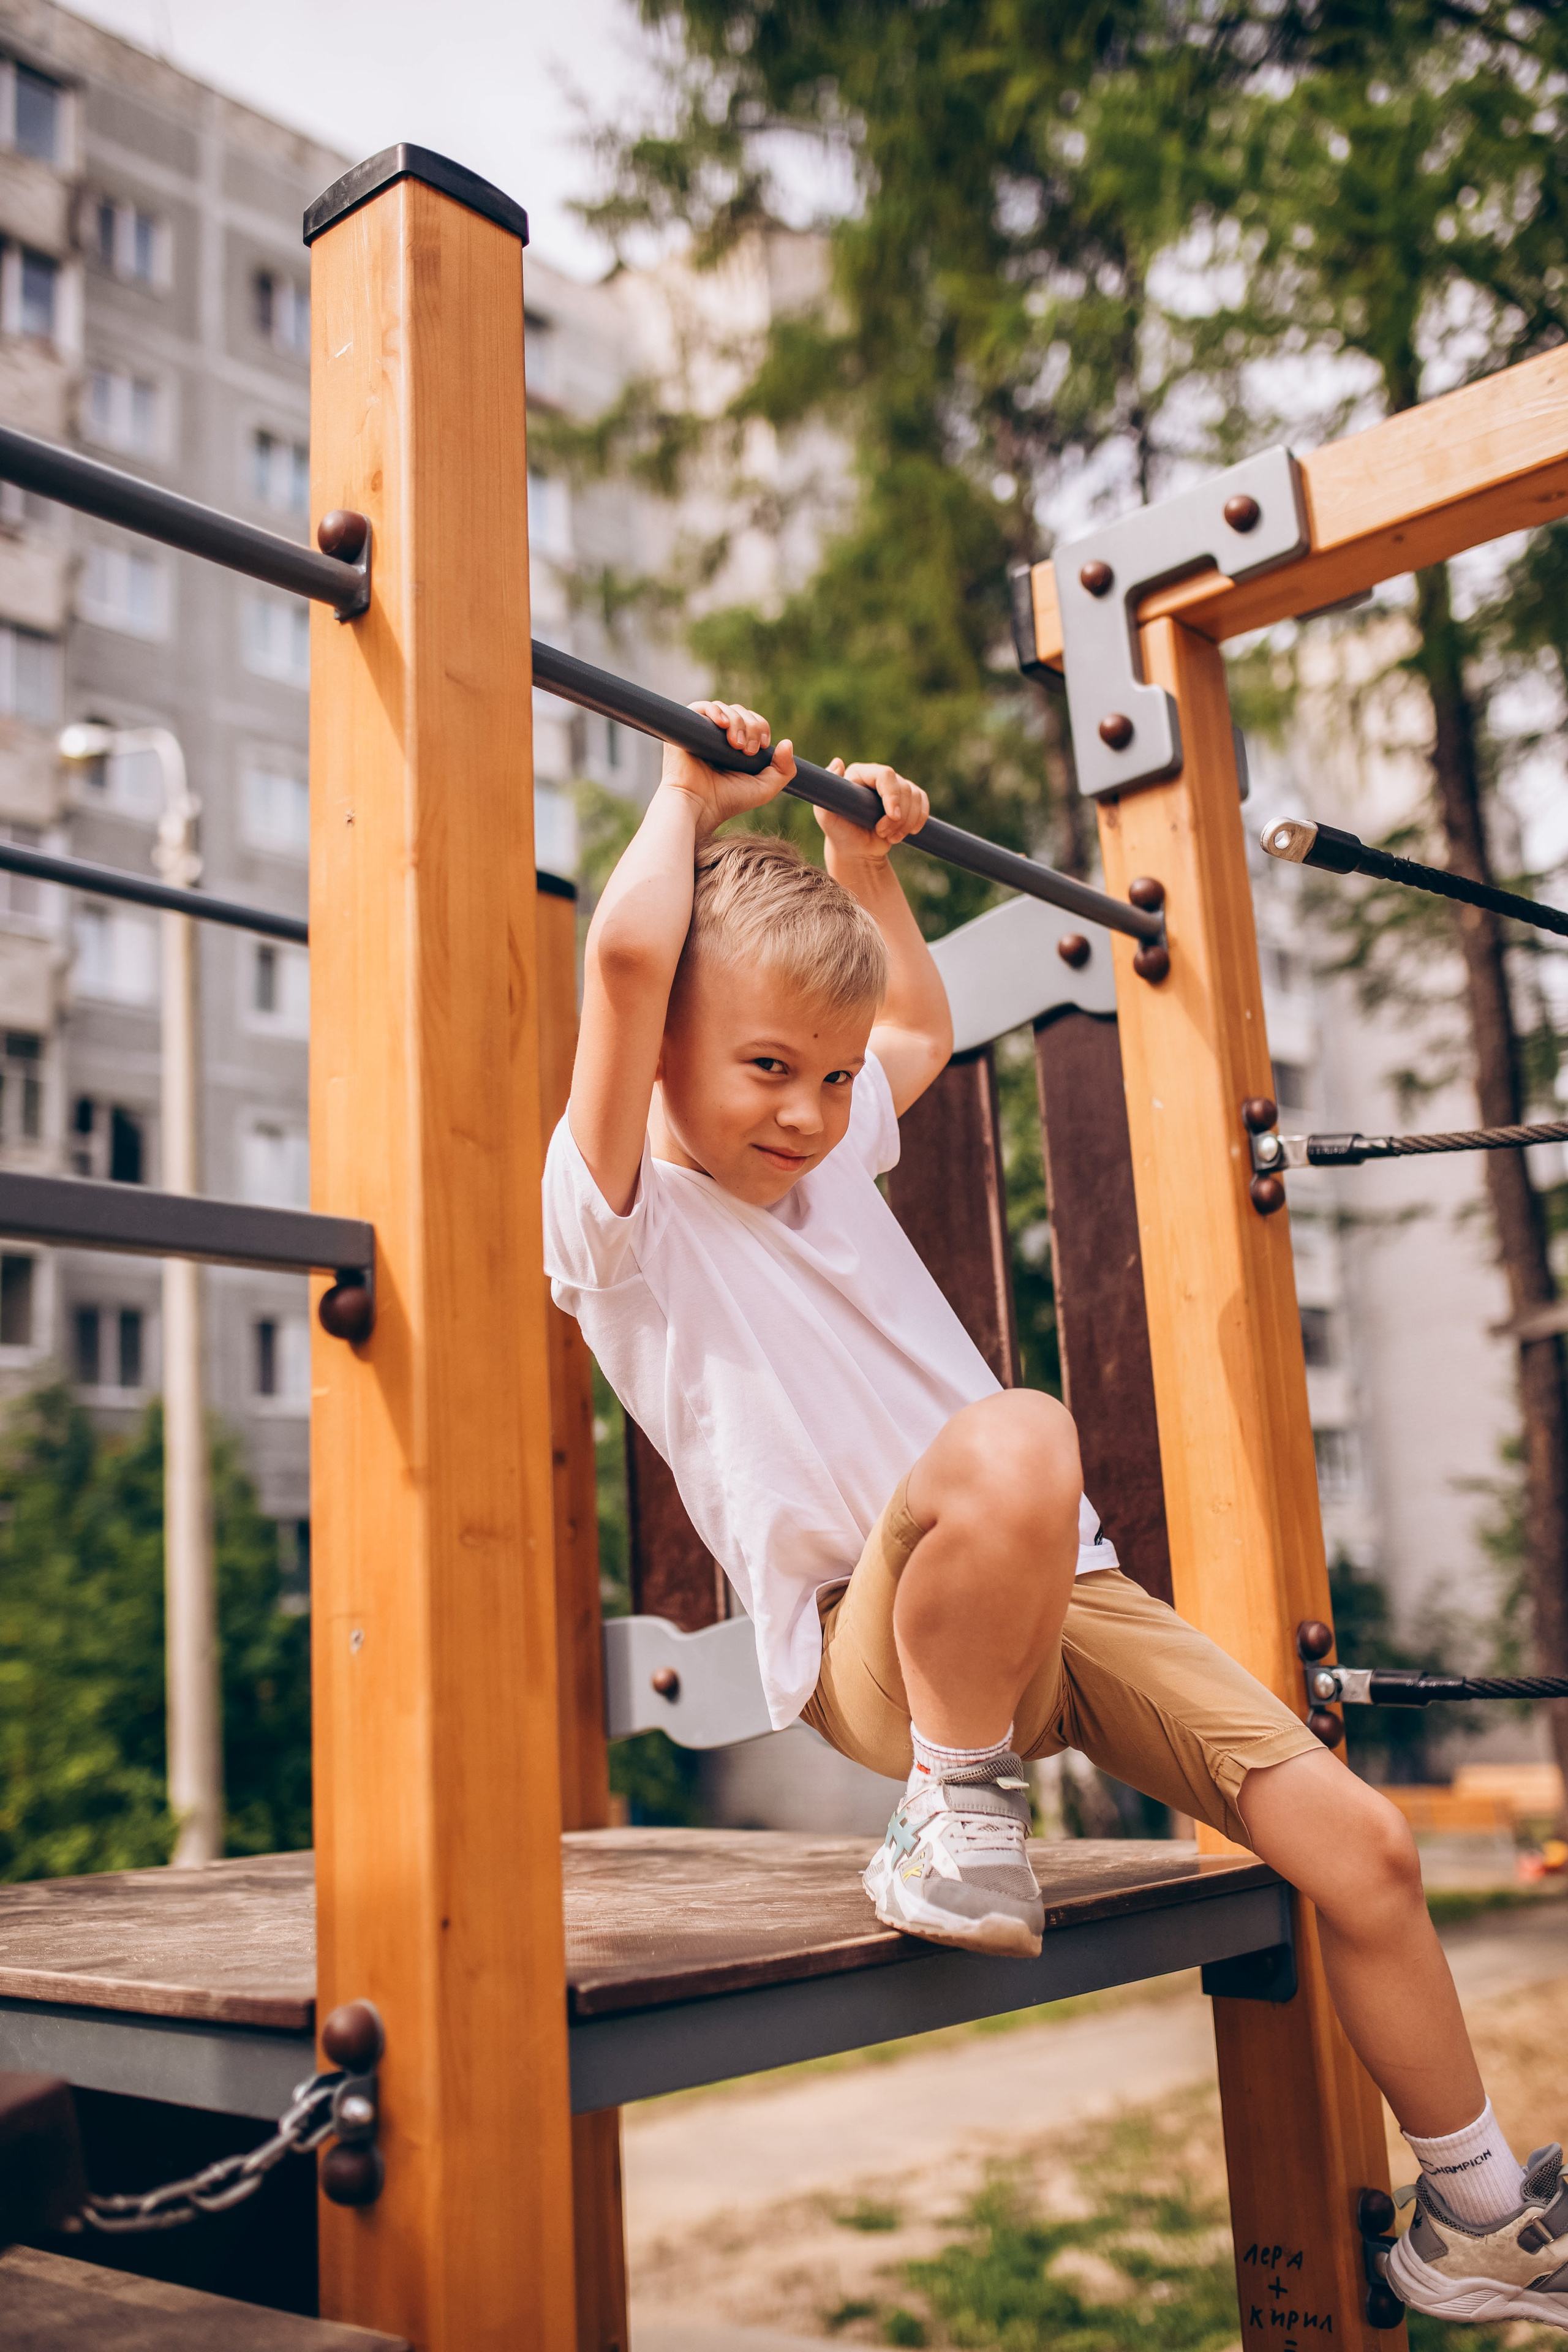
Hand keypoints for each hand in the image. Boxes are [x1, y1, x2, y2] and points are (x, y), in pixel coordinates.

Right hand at [660, 702, 795, 835]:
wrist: (698, 806)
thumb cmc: (727, 801)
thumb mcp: (764, 788)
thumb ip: (783, 770)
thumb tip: (787, 742)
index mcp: (736, 746)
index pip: (752, 722)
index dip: (761, 727)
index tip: (761, 746)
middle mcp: (719, 737)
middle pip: (741, 713)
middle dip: (751, 726)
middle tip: (747, 749)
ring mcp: (703, 731)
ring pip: (725, 709)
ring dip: (736, 721)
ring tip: (735, 744)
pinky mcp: (686, 729)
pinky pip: (700, 707)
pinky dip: (714, 710)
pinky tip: (722, 723)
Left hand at [815, 760, 928, 864]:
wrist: (856, 850)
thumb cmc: (840, 833)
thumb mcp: (826, 817)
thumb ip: (825, 793)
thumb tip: (837, 762)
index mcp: (860, 774)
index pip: (885, 775)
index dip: (893, 795)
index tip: (892, 816)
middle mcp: (878, 777)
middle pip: (903, 788)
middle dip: (898, 817)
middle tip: (883, 834)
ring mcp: (895, 788)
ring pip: (915, 797)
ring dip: (906, 823)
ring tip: (890, 837)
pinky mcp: (907, 800)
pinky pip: (923, 804)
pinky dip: (918, 821)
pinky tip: (906, 833)